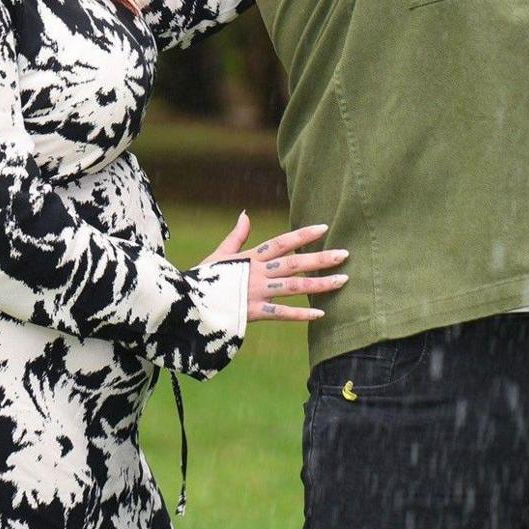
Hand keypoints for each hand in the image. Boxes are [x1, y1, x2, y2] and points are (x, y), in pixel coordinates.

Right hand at [203, 212, 348, 323]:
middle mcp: (257, 273)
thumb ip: (236, 237)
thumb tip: (245, 214)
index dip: (303, 235)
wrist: (183, 304)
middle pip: (294, 263)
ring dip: (320, 283)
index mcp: (250, 258)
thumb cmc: (201, 280)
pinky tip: (320, 313)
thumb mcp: (218, 255)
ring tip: (343, 280)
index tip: (324, 228)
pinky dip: (301, 314)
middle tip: (345, 254)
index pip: (281, 242)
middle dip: (320, 258)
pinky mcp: (252, 313)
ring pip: (294, 287)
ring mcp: (256, 292)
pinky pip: (281, 313)